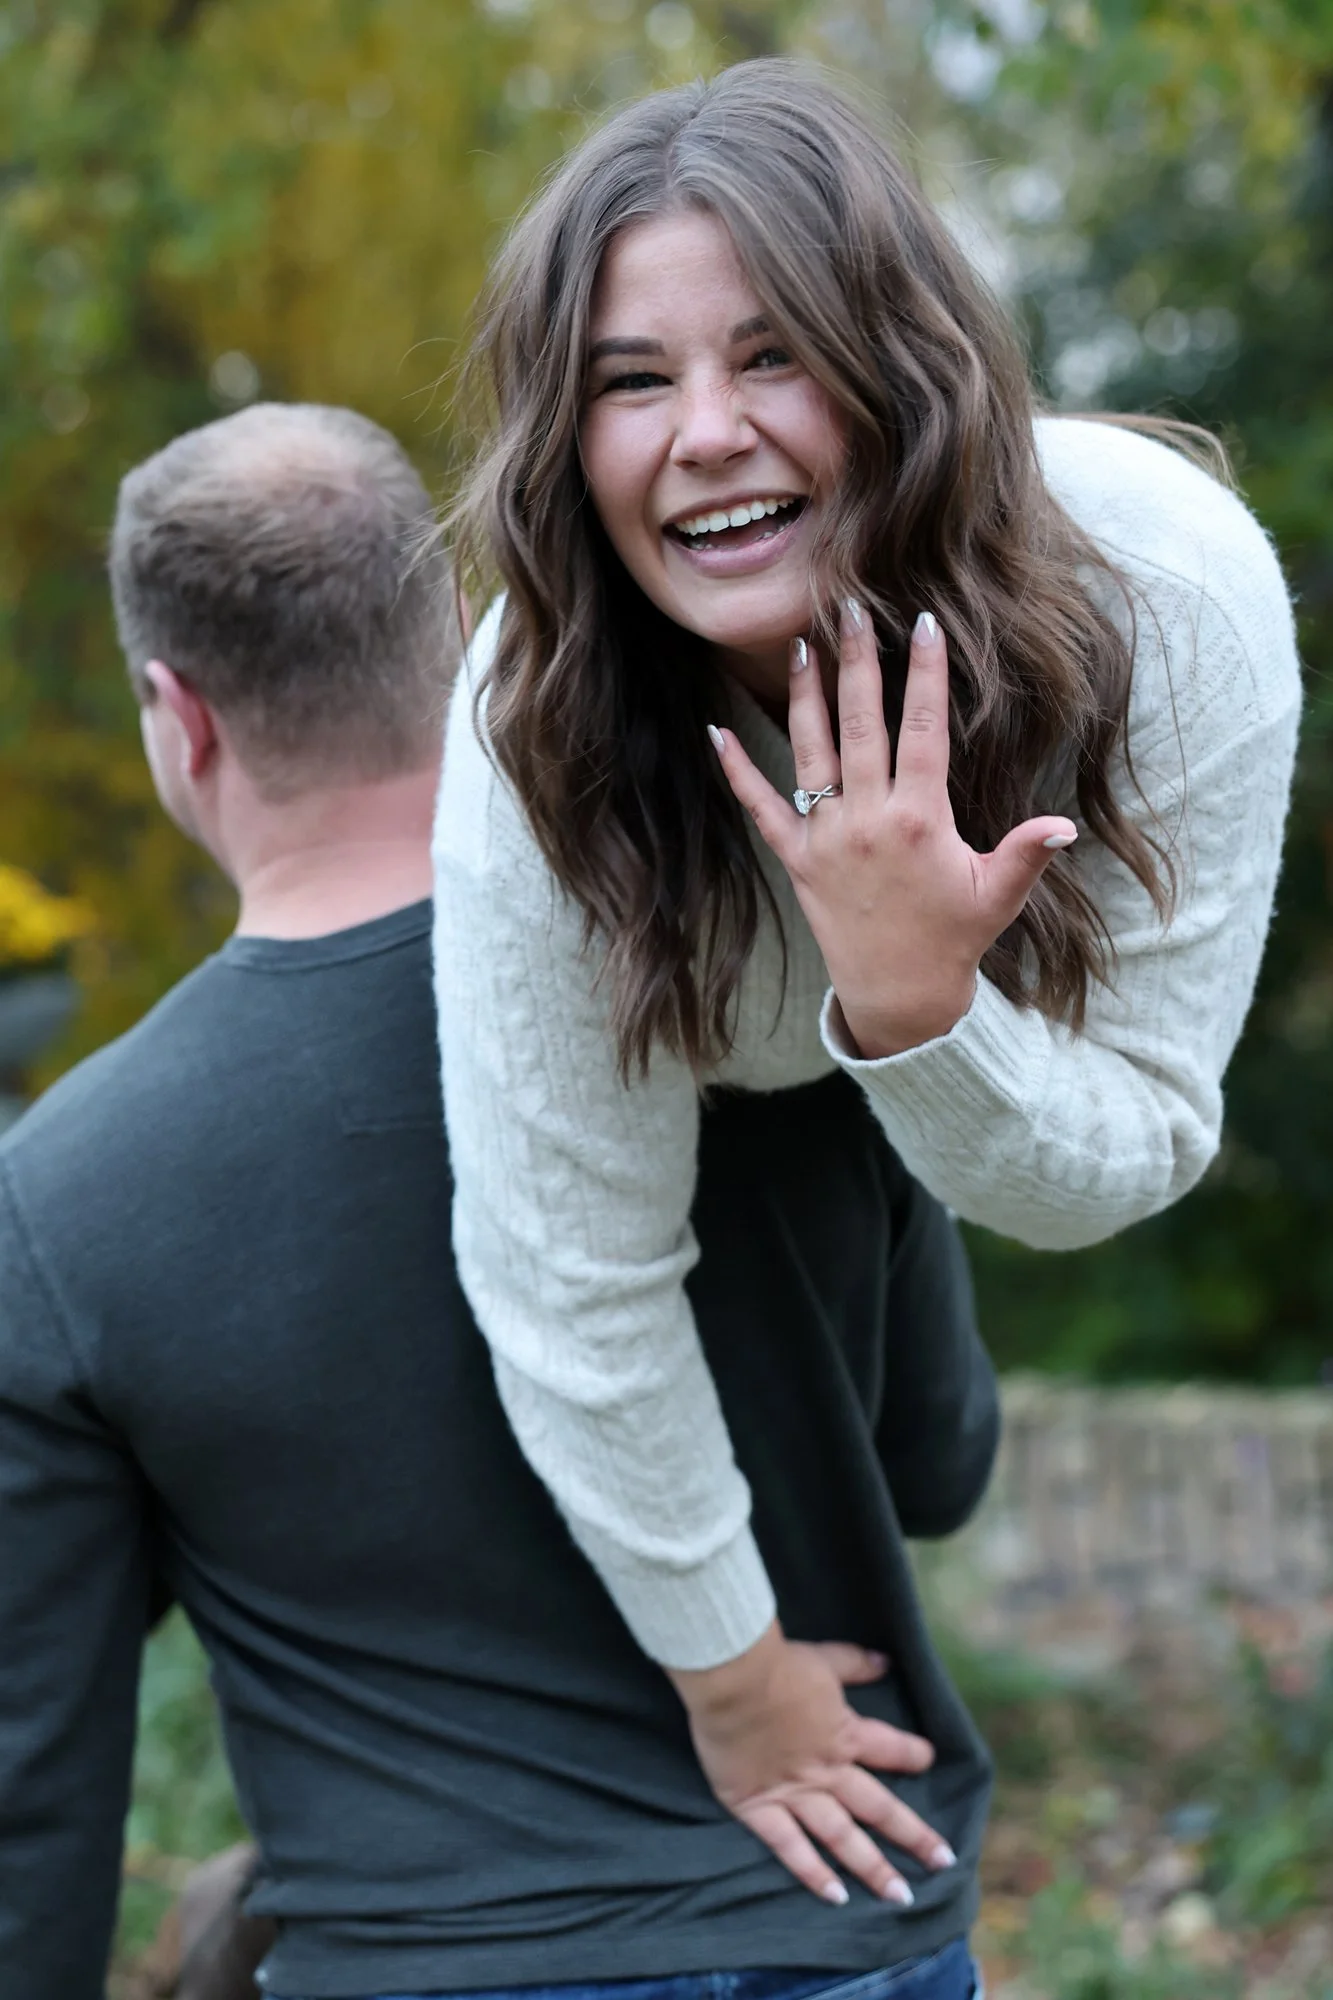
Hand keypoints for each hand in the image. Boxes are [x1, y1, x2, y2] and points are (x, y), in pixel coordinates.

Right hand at [667, 1621, 953, 1905]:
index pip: (890, 1749)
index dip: (912, 1754)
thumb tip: (886, 1661)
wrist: (732, 1678)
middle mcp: (828, 1771)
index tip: (929, 1761)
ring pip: (842, 1838)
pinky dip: (813, 1873)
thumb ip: (854, 1664)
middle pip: (879, 1808)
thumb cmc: (776, 1664)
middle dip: (914, 1835)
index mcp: (845, 1733)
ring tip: (900, 1897)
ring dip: (873, 1868)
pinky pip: (790, 1847)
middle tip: (944, 1862)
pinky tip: (836, 1896)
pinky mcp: (758, 1807)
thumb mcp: (823, 1658)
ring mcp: (795, 1793)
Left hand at [709, 606, 1076, 1058]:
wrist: (898, 994)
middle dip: (859, 662)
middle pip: (862, 724)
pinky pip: (760, 807)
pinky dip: (737, 769)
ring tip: (802, 646)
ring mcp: (826, 838)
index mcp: (919, 820)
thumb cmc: (953, 938)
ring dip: (806, 696)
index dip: (926, 674)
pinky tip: (716, 730)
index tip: (926, 624)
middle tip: (851, 609)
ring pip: (811, 751)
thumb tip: (1066, 826)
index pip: (923, 730)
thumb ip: (1027, 854)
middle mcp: (867, 821)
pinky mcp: (796, 859)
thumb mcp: (997, 895)